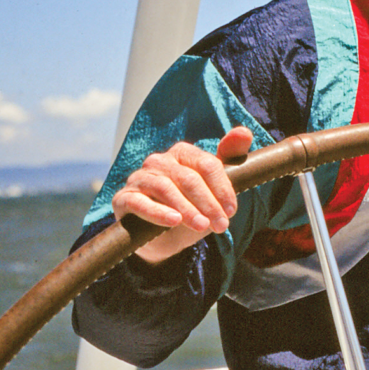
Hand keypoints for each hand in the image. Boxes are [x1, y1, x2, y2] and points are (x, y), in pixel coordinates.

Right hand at [111, 126, 252, 263]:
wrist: (164, 237)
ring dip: (187, 209)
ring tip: (202, 226)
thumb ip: (230, 157)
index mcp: (183, 153)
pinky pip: (139, 203)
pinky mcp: (123, 199)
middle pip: (188, 178)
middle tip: (221, 225)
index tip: (232, 210)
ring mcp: (139, 178)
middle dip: (208, 203)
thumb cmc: (193, 206)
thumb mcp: (214, 186)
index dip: (222, 188)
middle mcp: (159, 161)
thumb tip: (245, 132)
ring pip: (165, 188)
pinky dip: (158, 212)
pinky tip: (174, 222)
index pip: (206, 164)